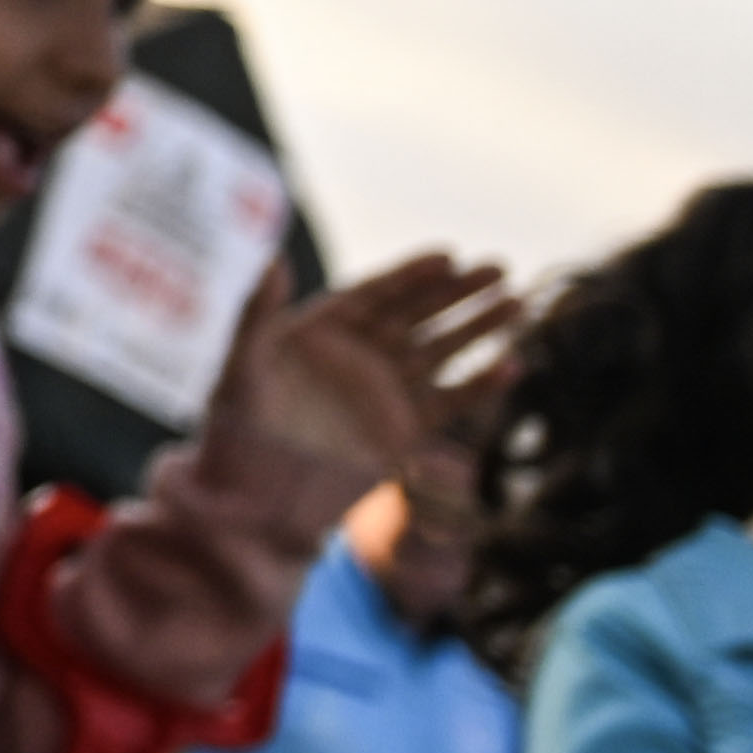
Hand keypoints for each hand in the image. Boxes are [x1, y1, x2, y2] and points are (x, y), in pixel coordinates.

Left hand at [215, 251, 522, 527]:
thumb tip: (274, 254)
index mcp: (319, 330)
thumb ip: (257, 311)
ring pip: (440, 350)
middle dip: (458, 292)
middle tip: (501, 268)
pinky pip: (449, 401)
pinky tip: (511, 365)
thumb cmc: (235, 428)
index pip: (375, 293)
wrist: (255, 497)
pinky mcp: (404, 429)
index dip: (411, 274)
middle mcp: (358, 354)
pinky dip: (479, 385)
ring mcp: (383, 390)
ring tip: (517, 303)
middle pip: (416, 314)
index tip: (449, 256)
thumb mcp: (240, 365)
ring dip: (478, 328)